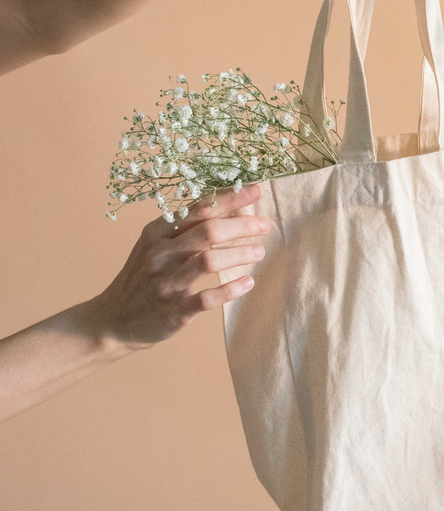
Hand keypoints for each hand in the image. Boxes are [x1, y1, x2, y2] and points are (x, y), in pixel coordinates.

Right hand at [85, 184, 267, 351]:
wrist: (112, 321)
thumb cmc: (143, 278)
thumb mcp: (156, 246)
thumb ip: (187, 229)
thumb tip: (230, 209)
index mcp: (157, 232)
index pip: (199, 208)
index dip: (230, 198)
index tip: (256, 190)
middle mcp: (160, 253)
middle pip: (208, 230)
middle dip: (242, 225)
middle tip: (265, 225)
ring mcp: (166, 282)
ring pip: (209, 260)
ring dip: (239, 254)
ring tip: (259, 251)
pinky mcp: (173, 310)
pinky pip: (207, 297)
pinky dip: (230, 289)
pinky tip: (247, 283)